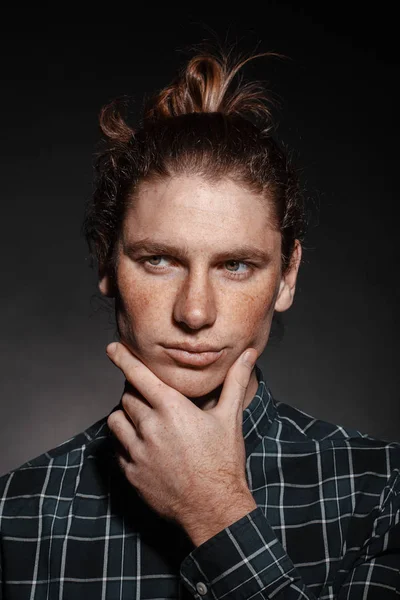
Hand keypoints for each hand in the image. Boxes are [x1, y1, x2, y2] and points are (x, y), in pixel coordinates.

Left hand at [106, 342, 257, 541]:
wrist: (214, 508)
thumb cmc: (223, 462)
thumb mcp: (229, 418)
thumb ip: (236, 381)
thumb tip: (248, 354)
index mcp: (172, 409)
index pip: (139, 375)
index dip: (124, 358)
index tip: (112, 348)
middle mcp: (150, 427)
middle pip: (127, 397)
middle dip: (136, 393)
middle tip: (150, 398)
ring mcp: (138, 451)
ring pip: (115, 420)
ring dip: (126, 416)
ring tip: (143, 421)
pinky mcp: (131, 473)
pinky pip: (117, 448)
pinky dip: (125, 442)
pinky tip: (143, 446)